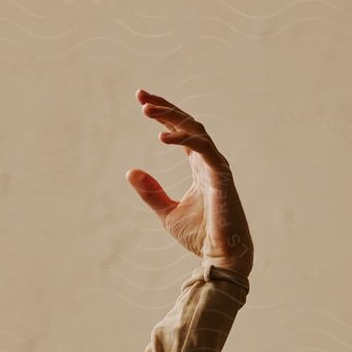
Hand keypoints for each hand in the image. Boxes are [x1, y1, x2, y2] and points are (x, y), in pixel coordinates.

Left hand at [125, 89, 253, 277]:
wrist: (220, 255)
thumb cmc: (200, 235)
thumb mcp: (166, 212)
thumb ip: (151, 192)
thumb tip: (131, 172)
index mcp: (199, 166)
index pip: (180, 131)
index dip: (163, 114)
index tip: (141, 101)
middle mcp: (209, 161)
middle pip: (187, 123)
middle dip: (164, 107)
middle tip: (141, 96)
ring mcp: (216, 166)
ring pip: (196, 130)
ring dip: (171, 116)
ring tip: (146, 109)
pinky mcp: (220, 175)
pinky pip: (203, 148)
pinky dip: (184, 139)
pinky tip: (162, 137)